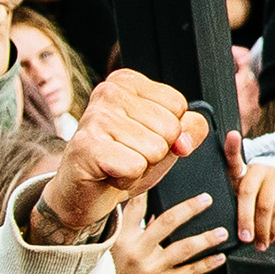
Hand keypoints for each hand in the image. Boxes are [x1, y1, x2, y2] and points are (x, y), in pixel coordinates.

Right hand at [31, 71, 210, 243]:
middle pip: (169, 128)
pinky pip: (136, 167)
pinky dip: (127, 179)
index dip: (168, 133)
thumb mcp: (166, 139)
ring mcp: (95, 117)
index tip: (140, 138)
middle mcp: (108, 92)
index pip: (178, 106)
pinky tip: (108, 173)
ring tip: (117, 163)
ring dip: (141, 168)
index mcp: (127, 82)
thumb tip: (184, 141)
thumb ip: (190, 130)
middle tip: (127, 155)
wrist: (84, 191)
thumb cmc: (124, 160)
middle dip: (155, 152)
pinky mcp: (87, 146)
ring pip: (155, 149)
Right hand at [106, 191, 231, 273]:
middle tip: (206, 199)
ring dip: (206, 238)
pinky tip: (219, 257)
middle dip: (190, 208)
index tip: (166, 175)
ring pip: (184, 247)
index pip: (137, 206)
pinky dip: (207, 263)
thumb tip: (153, 213)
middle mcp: (137, 250)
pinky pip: (190, 271)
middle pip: (168, 221)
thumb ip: (132, 232)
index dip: (152, 189)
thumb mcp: (115, 252)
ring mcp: (151, 267)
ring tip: (222, 232)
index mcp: (122, 237)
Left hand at [220, 131, 274, 251]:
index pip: (234, 158)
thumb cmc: (259, 193)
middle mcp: (258, 169)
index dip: (232, 147)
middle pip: (248, 192)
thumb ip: (232, 201)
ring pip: (265, 205)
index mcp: (242, 172)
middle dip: (244, 219)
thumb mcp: (245, 193)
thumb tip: (215, 229)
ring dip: (261, 229)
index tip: (231, 135)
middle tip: (243, 238)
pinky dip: (273, 229)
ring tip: (258, 245)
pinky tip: (270, 238)